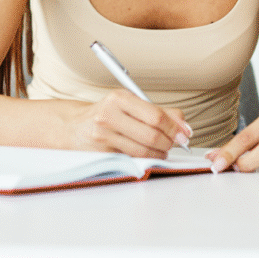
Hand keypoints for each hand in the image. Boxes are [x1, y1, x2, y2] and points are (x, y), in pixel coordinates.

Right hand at [68, 89, 191, 158]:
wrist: (74, 127)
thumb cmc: (108, 114)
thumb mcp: (130, 104)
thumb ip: (159, 112)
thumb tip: (184, 126)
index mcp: (119, 99)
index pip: (156, 116)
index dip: (174, 127)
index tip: (185, 134)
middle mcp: (109, 116)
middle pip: (151, 135)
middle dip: (169, 142)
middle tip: (175, 143)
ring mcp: (103, 136)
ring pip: (143, 150)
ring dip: (160, 153)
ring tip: (163, 150)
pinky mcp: (101, 154)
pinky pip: (132, 159)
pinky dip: (146, 159)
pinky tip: (149, 154)